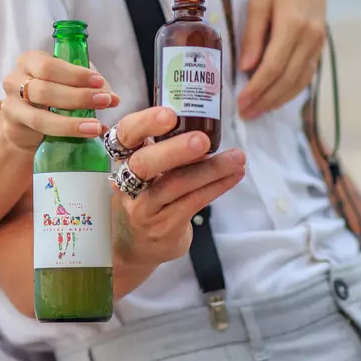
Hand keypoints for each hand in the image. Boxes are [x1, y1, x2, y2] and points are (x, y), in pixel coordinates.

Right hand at [1, 51, 119, 150]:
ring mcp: (11, 105)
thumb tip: (113, 98)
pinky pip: (40, 133)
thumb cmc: (51, 96)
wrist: (25, 123)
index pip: (49, 65)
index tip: (99, 82)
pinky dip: (65, 133)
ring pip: (40, 116)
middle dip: (78, 97)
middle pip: (45, 89)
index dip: (75, 74)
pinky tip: (84, 134)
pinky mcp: (14, 127)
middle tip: (105, 101)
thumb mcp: (68, 82)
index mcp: (30, 61)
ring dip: (71, 122)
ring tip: (96, 126)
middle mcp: (15, 79)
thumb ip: (89, 85)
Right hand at [111, 107, 246, 266]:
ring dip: (209, 169)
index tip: (169, 114)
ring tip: (237, 158)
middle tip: (202, 140)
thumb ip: (165, 151)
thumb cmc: (146, 199)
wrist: (135, 246)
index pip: (125, 135)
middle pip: (143, 164)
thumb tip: (204, 125)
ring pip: (174, 185)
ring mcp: (144, 208)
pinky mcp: (164, 226)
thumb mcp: (145, 172)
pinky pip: (192, 203)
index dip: (144, 123)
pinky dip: (216, 187)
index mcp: (123, 159)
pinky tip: (234, 176)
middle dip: (174, 150)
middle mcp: (127, 183)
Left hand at [237, 0, 332, 119]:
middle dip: (265, 100)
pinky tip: (275, 100)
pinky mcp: (320, 48)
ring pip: (299, 82)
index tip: (240, 103)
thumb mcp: (257, 3)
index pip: (273, 67)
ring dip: (277, 101)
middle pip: (286, 79)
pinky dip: (290, 91)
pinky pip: (305, 76)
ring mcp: (318, 44)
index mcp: (292, 25)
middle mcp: (310, 38)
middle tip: (246, 114)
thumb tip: (245, 69)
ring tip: (257, 112)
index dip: (256, 89)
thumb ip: (252, 36)